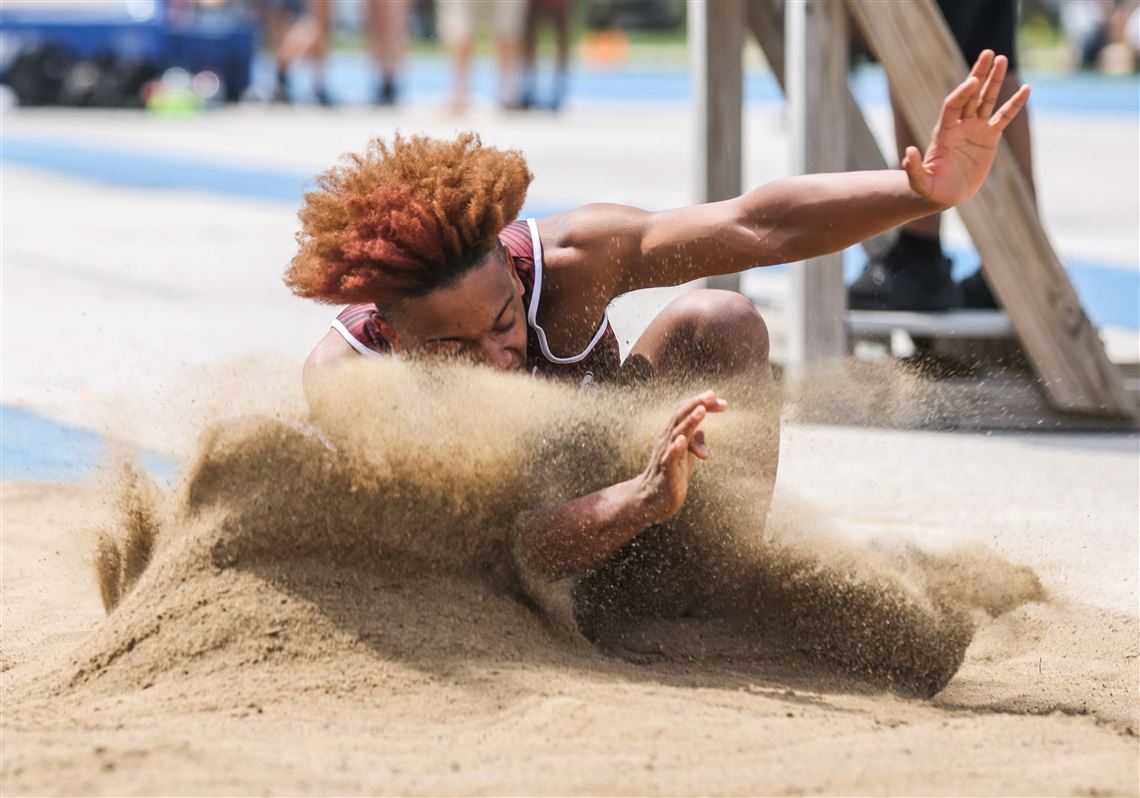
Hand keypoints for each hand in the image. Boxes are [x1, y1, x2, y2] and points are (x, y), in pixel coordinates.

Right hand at [636, 390, 726, 524]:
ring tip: (701, 410)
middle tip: (711, 395)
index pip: (685, 412)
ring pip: (676, 434)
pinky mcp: (665, 472)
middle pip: (679, 416)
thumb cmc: (669, 476)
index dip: (702, 405)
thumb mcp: (686, 457)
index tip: (723, 404)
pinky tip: (682, 440)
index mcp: (673, 435)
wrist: (650, 501)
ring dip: (689, 421)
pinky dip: (675, 448)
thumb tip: (703, 431)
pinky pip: (668, 458)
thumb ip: (694, 442)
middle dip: (696, 404)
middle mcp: (667, 440)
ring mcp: (665, 455)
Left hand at [903, 50, 1030, 209]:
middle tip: (988, 53)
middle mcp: (960, 125)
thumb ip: (914, 169)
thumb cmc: (931, 189)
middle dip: (978, 74)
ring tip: (1002, 58)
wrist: (945, 195)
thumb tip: (908, 153)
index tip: (972, 82)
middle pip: (970, 94)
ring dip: (994, 80)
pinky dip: (1014, 104)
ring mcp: (975, 129)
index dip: (962, 93)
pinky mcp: (989, 137)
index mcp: (944, 132)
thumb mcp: (920, 183)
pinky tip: (1026, 89)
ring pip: (986, 100)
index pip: (953, 105)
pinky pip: (1004, 117)